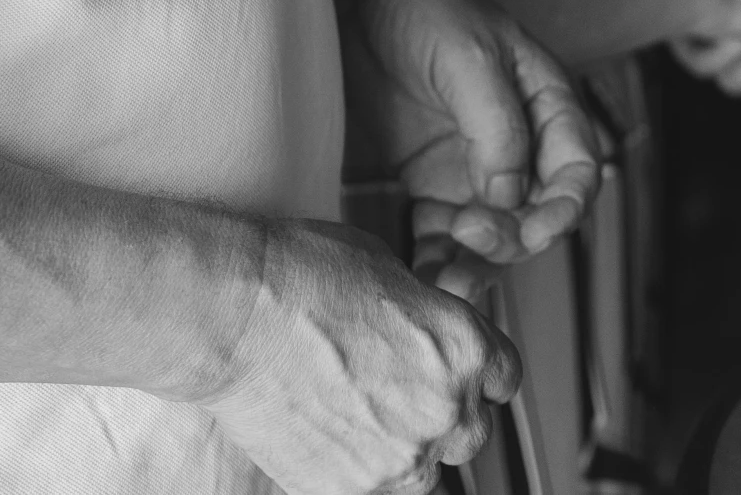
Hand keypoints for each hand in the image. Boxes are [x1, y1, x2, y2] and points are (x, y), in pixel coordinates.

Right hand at [203, 215, 516, 494]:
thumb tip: (422, 334)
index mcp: (463, 346)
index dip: (482, 370)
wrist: (236, 316)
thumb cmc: (300, 276)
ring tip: (355, 410)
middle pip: (472, 431)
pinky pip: (374, 488)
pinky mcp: (353, 492)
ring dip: (403, 446)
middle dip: (443, 411)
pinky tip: (326, 430)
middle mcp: (445, 409)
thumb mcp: (386, 268)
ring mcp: (401, 459)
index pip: (505, 375)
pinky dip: (358, 467)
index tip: (463, 372)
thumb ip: (423, 314)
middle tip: (396, 387)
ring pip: (424, 470)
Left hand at [341, 0, 599, 264]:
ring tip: (445, 284)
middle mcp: (516, 142)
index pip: (577, 174)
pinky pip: (440, 234)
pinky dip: (434, 260)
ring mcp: (470, 165)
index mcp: (545, 102)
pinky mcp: (425, 180)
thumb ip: (497, 126)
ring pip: (490, 236)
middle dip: (511, 240)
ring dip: (474, 266)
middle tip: (467, 237)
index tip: (533, 228)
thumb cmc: (420, 1)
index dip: (563, 210)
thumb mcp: (469, 53)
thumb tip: (511, 199)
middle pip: (534, 216)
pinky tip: (420, 277)